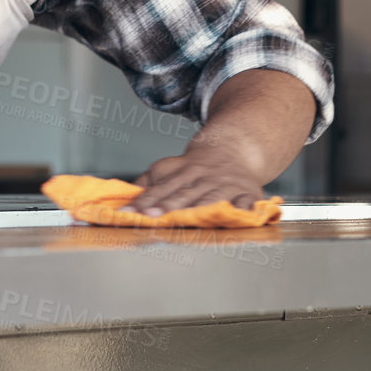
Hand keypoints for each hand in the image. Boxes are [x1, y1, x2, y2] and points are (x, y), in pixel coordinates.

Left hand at [125, 147, 265, 215]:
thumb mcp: (169, 166)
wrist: (233, 148)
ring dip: (197, 210)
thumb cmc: (196, 166)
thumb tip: (124, 195)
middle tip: (150, 216)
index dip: (144, 201)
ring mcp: (225, 186)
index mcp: (182, 173)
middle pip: (182, 195)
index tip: (130, 212)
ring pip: (209, 199)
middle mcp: (202, 179)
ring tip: (185, 221)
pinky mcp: (246, 193)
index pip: (160, 189)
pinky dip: (244, 209)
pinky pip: (246, 202)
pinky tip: (240, 215)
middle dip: (166, 206)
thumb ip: (148, 182)